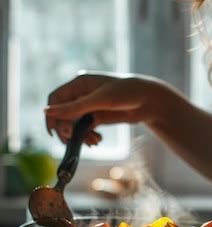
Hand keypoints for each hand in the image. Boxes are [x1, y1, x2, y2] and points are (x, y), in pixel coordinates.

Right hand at [44, 72, 163, 143]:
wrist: (150, 101)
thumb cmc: (127, 93)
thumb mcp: (99, 101)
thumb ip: (73, 108)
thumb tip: (46, 112)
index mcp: (79, 84)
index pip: (56, 99)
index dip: (52, 115)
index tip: (54, 131)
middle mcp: (82, 94)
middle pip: (63, 114)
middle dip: (67, 128)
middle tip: (72, 139)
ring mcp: (90, 106)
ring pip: (74, 124)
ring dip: (78, 135)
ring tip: (92, 142)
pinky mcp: (98, 116)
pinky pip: (85, 129)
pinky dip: (88, 136)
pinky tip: (97, 140)